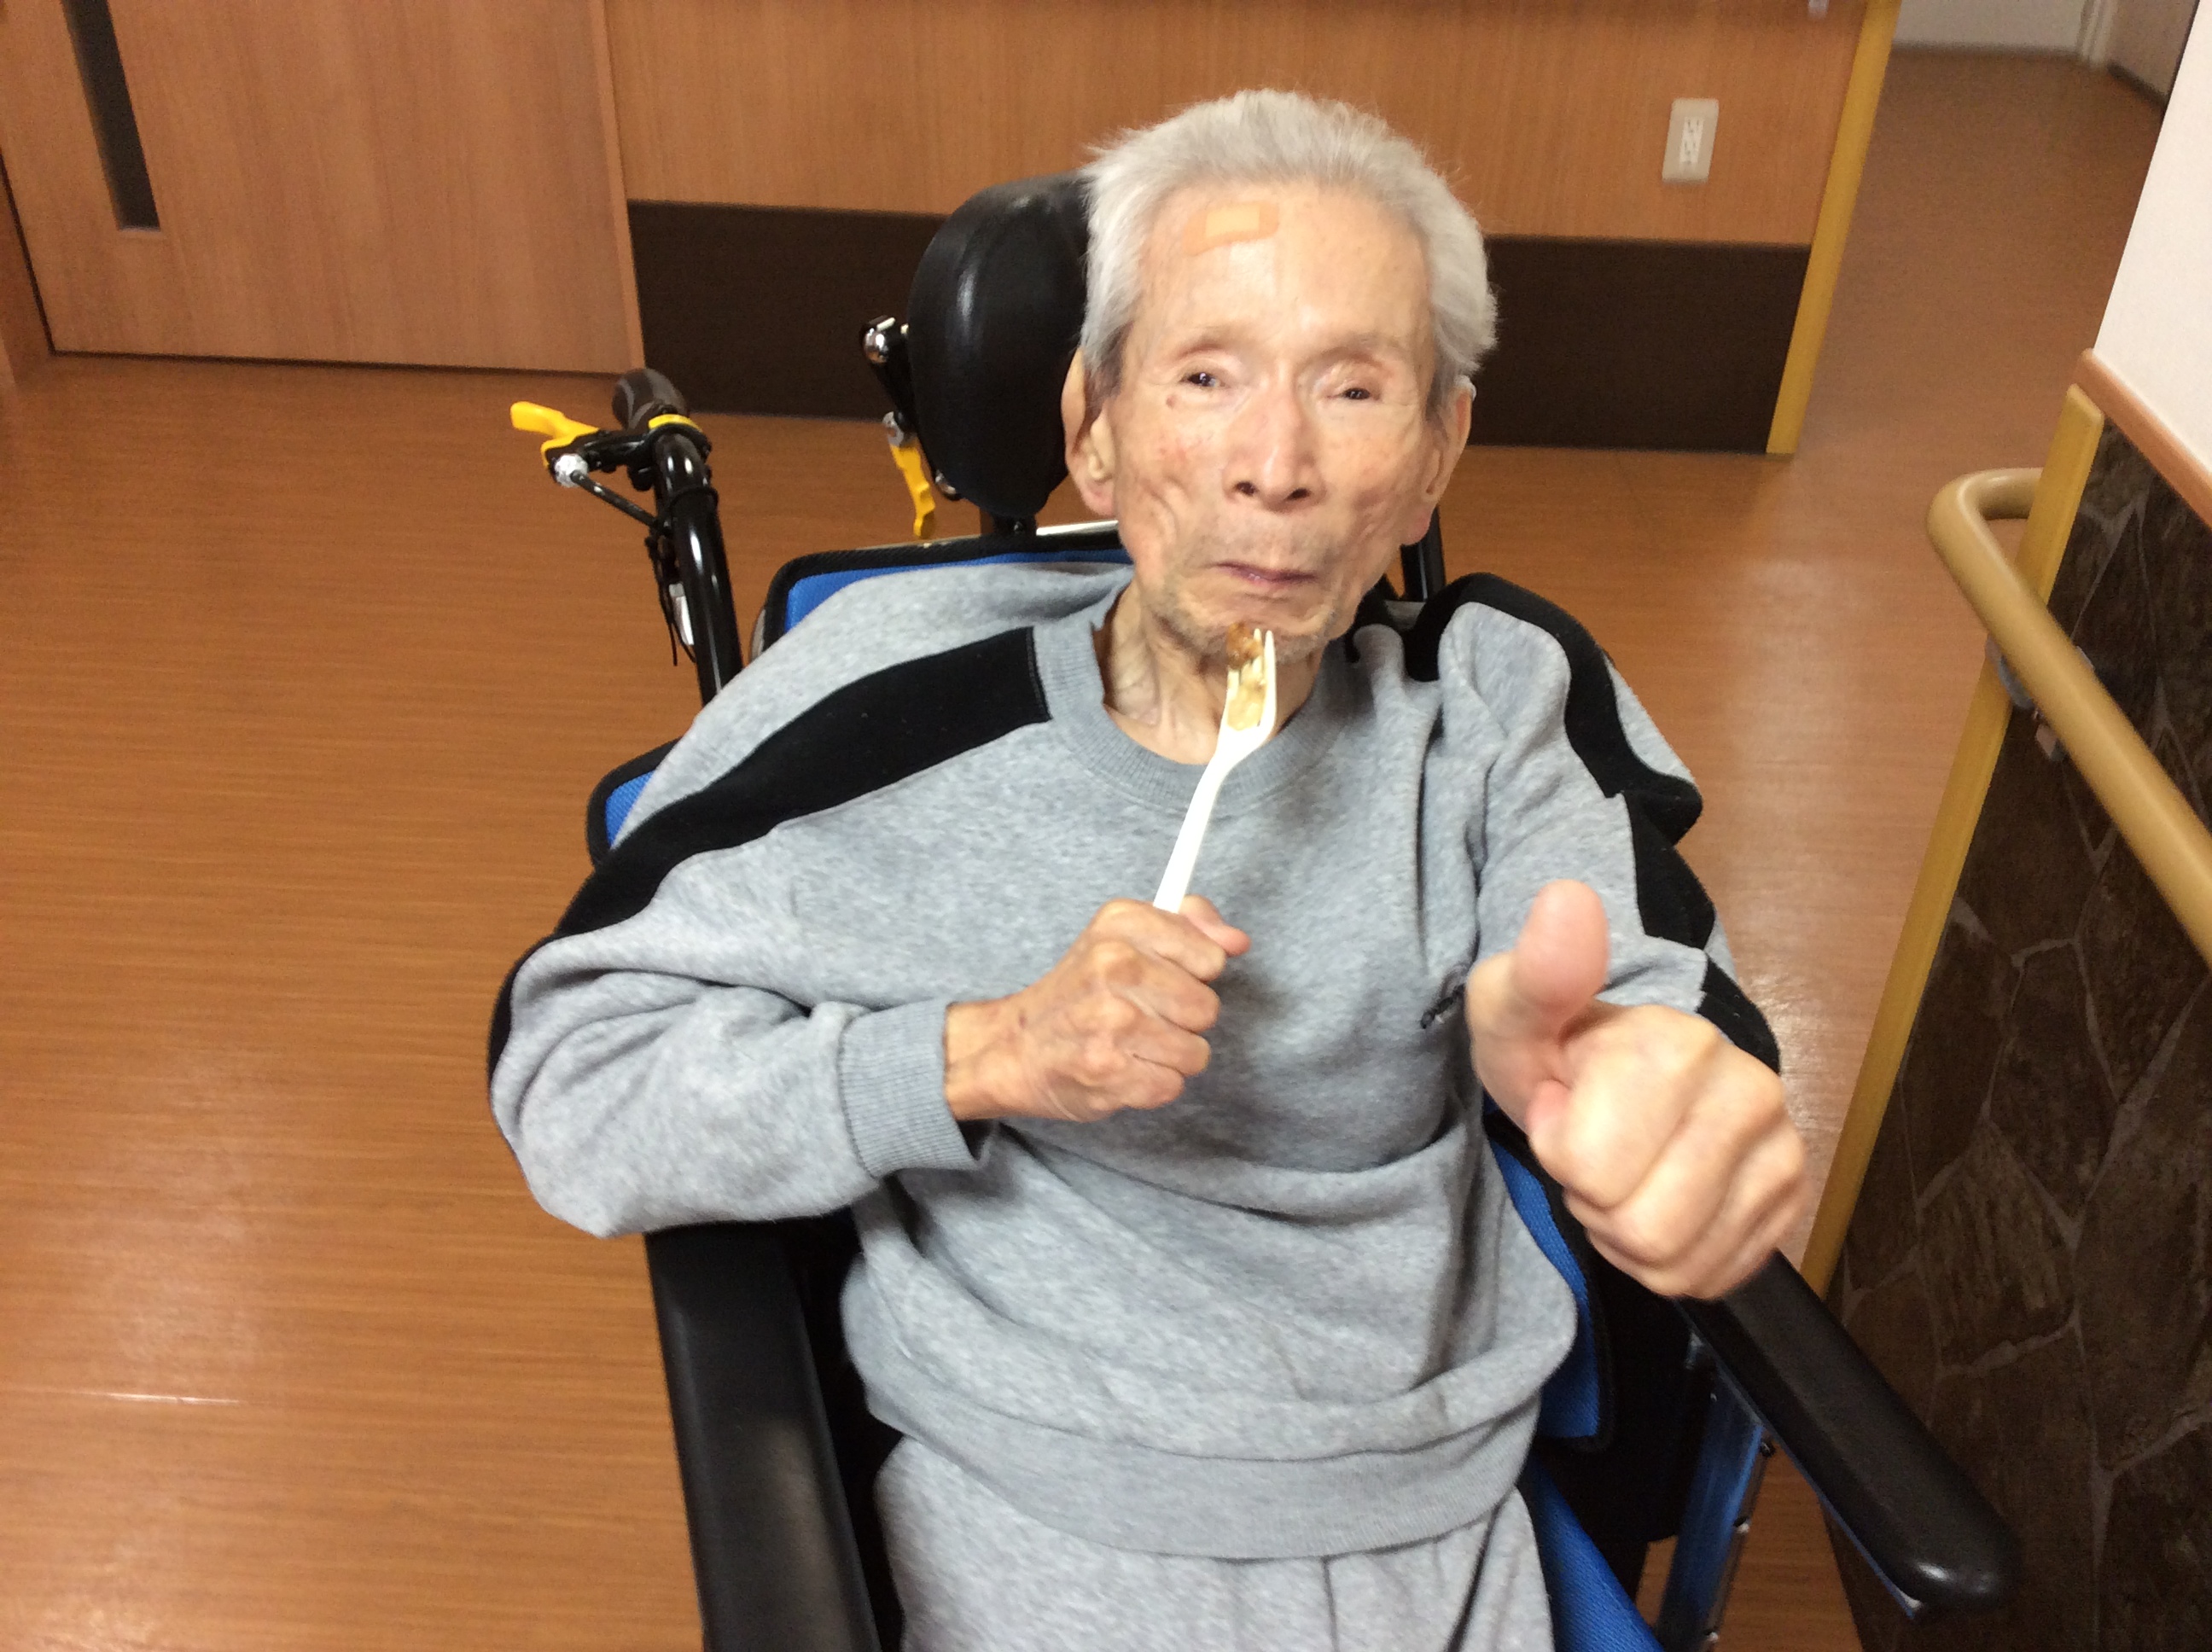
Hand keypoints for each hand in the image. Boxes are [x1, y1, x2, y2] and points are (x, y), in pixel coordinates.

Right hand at [944, 897, 1249, 1124]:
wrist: (1015, 1049)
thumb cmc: (1080, 994)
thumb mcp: (1123, 938)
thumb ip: (1188, 928)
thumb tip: (1237, 941)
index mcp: (1120, 923)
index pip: (1210, 956)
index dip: (1194, 974)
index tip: (1162, 979)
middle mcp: (1113, 966)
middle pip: (1207, 1008)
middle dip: (1183, 1020)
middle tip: (1142, 1017)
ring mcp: (1111, 1020)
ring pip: (1195, 1051)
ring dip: (1169, 1057)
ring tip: (1131, 1045)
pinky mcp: (1109, 1070)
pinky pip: (1172, 1085)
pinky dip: (1152, 1085)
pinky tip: (1122, 1069)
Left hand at [1465, 881, 1806, 1298]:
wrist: (1614, 1072)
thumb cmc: (1557, 1046)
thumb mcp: (1516, 1010)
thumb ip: (1538, 972)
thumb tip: (1567, 899)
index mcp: (1681, 1043)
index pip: (1590, 1169)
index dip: (1558, 1147)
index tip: (1563, 1101)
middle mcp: (1751, 1092)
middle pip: (1642, 1228)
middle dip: (1593, 1199)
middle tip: (1591, 1149)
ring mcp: (1782, 1151)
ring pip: (1675, 1261)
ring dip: (1625, 1231)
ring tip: (1621, 1172)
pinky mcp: (1789, 1203)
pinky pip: (1708, 1278)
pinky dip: (1666, 1258)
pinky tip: (1657, 1198)